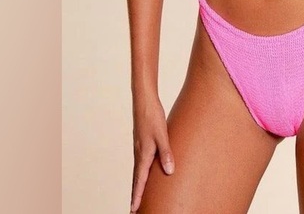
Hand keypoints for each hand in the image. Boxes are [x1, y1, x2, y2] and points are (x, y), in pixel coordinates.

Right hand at [130, 95, 174, 212]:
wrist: (144, 101)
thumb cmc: (152, 116)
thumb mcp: (162, 134)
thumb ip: (166, 153)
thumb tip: (170, 171)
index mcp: (143, 154)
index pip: (140, 180)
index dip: (138, 195)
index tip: (134, 209)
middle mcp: (139, 153)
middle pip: (137, 179)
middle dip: (136, 194)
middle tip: (134, 209)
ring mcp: (140, 148)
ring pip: (138, 171)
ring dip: (138, 185)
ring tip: (138, 197)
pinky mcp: (142, 143)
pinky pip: (141, 163)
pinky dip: (141, 174)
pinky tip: (145, 174)